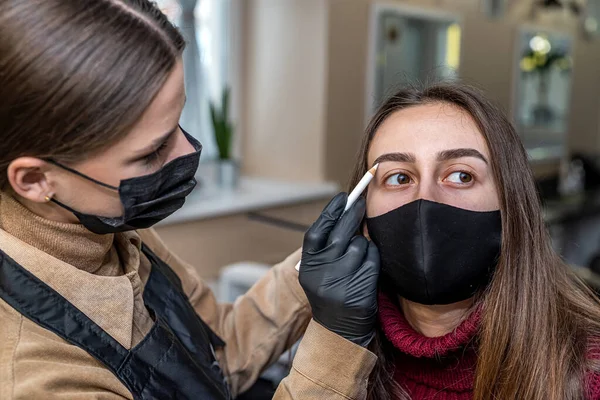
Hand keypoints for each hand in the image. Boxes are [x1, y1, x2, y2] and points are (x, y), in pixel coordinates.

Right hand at [299, 193, 379, 346]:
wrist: (339, 331)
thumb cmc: (331, 292)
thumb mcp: (319, 271)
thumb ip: (327, 245)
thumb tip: (344, 210)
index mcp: (308, 266)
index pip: (317, 231)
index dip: (329, 212)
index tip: (342, 198)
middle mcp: (322, 273)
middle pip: (340, 233)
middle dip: (352, 214)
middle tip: (361, 202)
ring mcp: (341, 281)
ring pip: (360, 245)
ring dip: (363, 244)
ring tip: (358, 258)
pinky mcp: (360, 288)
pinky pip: (372, 258)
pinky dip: (373, 257)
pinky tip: (367, 267)